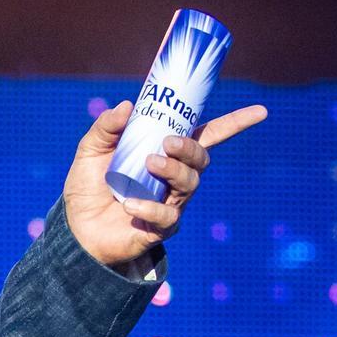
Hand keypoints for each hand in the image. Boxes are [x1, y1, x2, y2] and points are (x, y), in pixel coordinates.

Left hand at [61, 99, 267, 268]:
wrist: (75, 229)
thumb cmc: (88, 188)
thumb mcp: (90, 151)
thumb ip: (106, 127)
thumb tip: (127, 106)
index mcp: (165, 153)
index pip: (206, 136)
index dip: (235, 124)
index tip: (261, 112)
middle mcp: (174, 177)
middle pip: (201, 159)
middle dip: (190, 148)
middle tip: (167, 142)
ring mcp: (171, 202)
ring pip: (190, 183)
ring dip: (174, 170)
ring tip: (150, 164)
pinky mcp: (160, 228)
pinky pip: (168, 217)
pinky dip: (150, 208)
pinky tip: (131, 205)